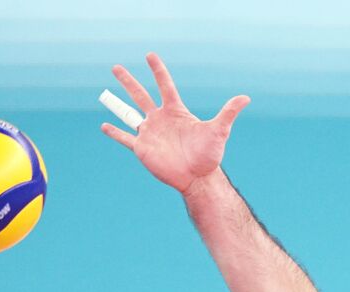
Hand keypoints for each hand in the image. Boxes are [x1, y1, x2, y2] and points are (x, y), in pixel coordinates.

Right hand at [100, 53, 250, 192]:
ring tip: (104, 92)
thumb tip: (246, 98)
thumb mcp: (219, 131)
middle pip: (141, 95)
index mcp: (175, 111)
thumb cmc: (209, 155)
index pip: (164, 85)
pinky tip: (104, 126)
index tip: (150, 55)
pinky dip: (115, 132)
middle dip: (128, 81)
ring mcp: (150, 133)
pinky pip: (125, 138)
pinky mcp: (143, 148)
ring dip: (116, 103)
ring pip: (129, 113)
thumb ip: (228, 112)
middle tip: (116, 67)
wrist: (198, 178)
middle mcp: (160, 119)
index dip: (158, 71)